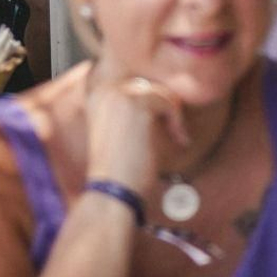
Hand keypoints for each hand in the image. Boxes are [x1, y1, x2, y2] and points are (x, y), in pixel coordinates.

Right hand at [83, 65, 189, 199]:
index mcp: (99, 94)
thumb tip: (164, 90)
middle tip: (174, 133)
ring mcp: (120, 95)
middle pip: (151, 85)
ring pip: (161, 93)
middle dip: (165, 109)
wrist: (112, 192)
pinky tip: (178, 142)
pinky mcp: (137, 105)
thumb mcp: (123, 129)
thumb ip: (135, 107)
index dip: (155, 103)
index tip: (164, 126)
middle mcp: (107, 89)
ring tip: (175, 139)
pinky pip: (170, 103)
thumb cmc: (121, 167)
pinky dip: (178, 123)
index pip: (138, 84)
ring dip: (173, 116)